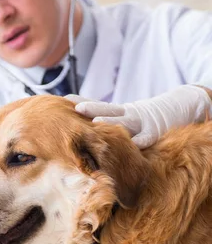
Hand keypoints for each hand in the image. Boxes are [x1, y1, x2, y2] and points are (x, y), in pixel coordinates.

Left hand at [68, 85, 211, 148]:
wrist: (178, 107)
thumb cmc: (146, 119)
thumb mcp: (127, 116)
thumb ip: (109, 120)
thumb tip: (82, 126)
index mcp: (119, 111)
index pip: (97, 104)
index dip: (81, 101)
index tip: (64, 99)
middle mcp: (128, 114)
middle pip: (107, 109)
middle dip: (91, 107)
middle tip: (76, 108)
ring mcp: (142, 122)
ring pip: (124, 122)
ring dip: (110, 121)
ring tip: (96, 122)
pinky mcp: (156, 132)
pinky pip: (146, 138)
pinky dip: (139, 141)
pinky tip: (130, 144)